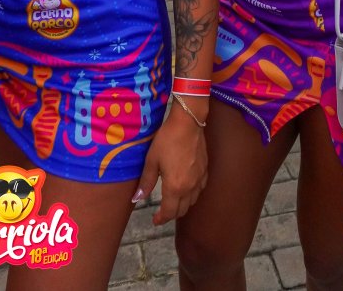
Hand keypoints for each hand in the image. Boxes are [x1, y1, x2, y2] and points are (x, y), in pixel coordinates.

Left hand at [132, 106, 207, 224]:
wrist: (188, 123)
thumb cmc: (167, 140)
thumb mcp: (152, 160)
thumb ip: (146, 182)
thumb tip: (136, 199)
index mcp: (174, 187)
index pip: (169, 212)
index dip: (161, 219)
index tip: (154, 220)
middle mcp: (189, 187)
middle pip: (182, 210)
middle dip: (171, 214)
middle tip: (162, 212)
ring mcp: (199, 179)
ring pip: (192, 201)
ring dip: (182, 205)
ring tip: (173, 201)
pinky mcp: (206, 170)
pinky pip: (200, 190)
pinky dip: (192, 195)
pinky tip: (187, 188)